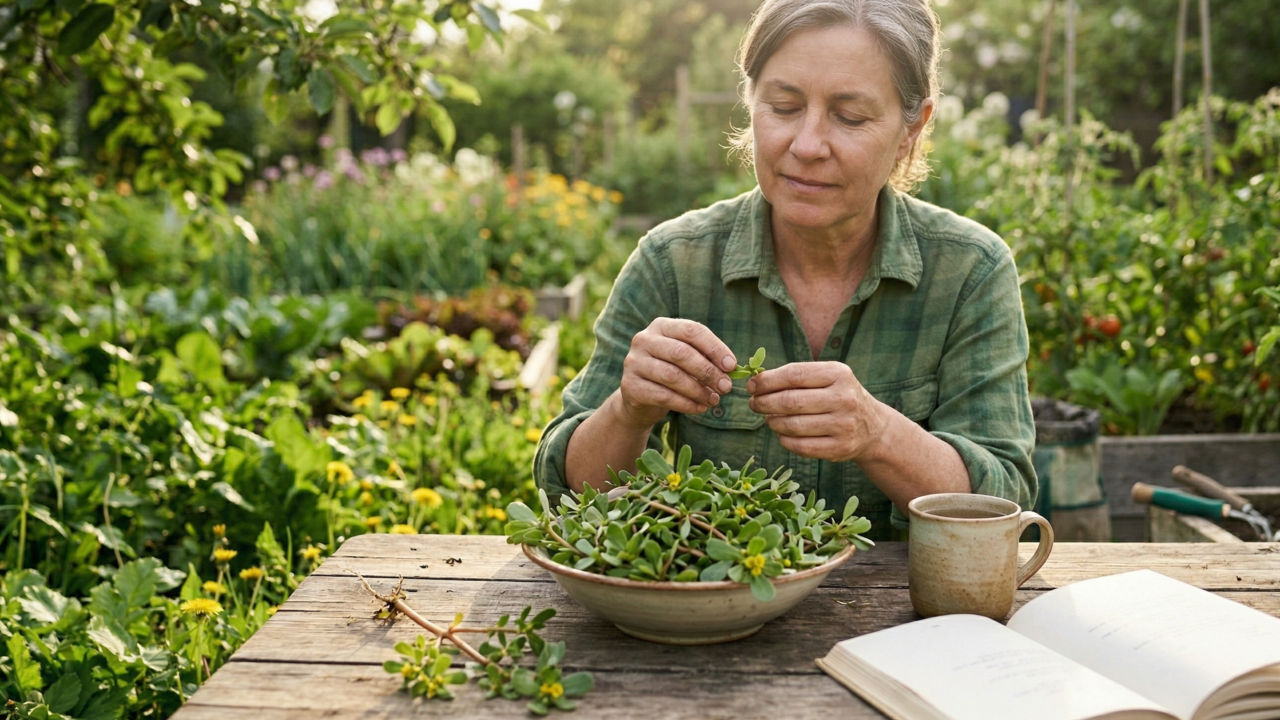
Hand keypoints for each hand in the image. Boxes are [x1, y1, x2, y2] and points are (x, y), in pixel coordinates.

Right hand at [617, 318, 735, 428]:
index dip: (714, 347)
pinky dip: (686, 404)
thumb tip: (730, 368)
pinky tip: (699, 408)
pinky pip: (663, 396)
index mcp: (661, 326)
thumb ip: (705, 358)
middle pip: (681, 353)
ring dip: (698, 390)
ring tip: (714, 400)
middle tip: (726, 387)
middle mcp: (644, 340)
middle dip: (708, 371)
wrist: (639, 398)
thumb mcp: (686, 360)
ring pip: (672, 376)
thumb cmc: (670, 373)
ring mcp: (633, 362)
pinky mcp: (630, 386)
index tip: (731, 365)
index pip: (691, 330)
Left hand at [747, 362, 888, 461]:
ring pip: (793, 426)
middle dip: (764, 403)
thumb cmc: (838, 396)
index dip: (767, 381)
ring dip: (772, 422)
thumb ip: (796, 376)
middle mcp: (843, 398)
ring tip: (769, 419)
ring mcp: (843, 425)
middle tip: (754, 404)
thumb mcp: (827, 377)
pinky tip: (782, 434)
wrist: (872, 427)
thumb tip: (757, 381)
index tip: (752, 386)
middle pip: (790, 401)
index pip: (794, 374)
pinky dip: (784, 440)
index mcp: (838, 374)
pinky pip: (800, 447)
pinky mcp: (839, 448)